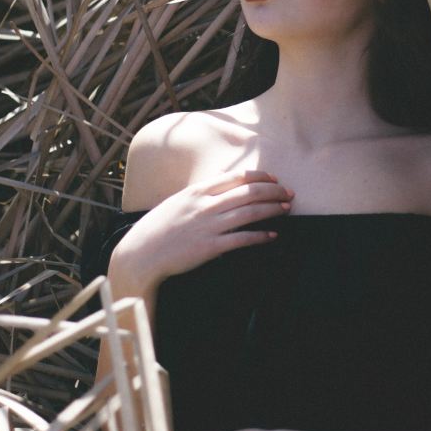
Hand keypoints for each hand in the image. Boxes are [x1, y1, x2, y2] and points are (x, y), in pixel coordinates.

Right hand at [107, 170, 292, 297]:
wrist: (141, 253)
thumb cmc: (158, 229)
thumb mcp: (177, 203)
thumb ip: (200, 195)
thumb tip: (221, 188)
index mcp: (197, 191)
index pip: (236, 177)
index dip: (259, 177)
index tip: (274, 180)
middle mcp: (205, 205)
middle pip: (248, 192)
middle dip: (273, 191)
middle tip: (289, 194)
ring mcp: (208, 225)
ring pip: (249, 212)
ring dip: (272, 209)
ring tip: (286, 208)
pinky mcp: (210, 247)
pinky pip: (242, 239)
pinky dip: (261, 236)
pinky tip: (272, 235)